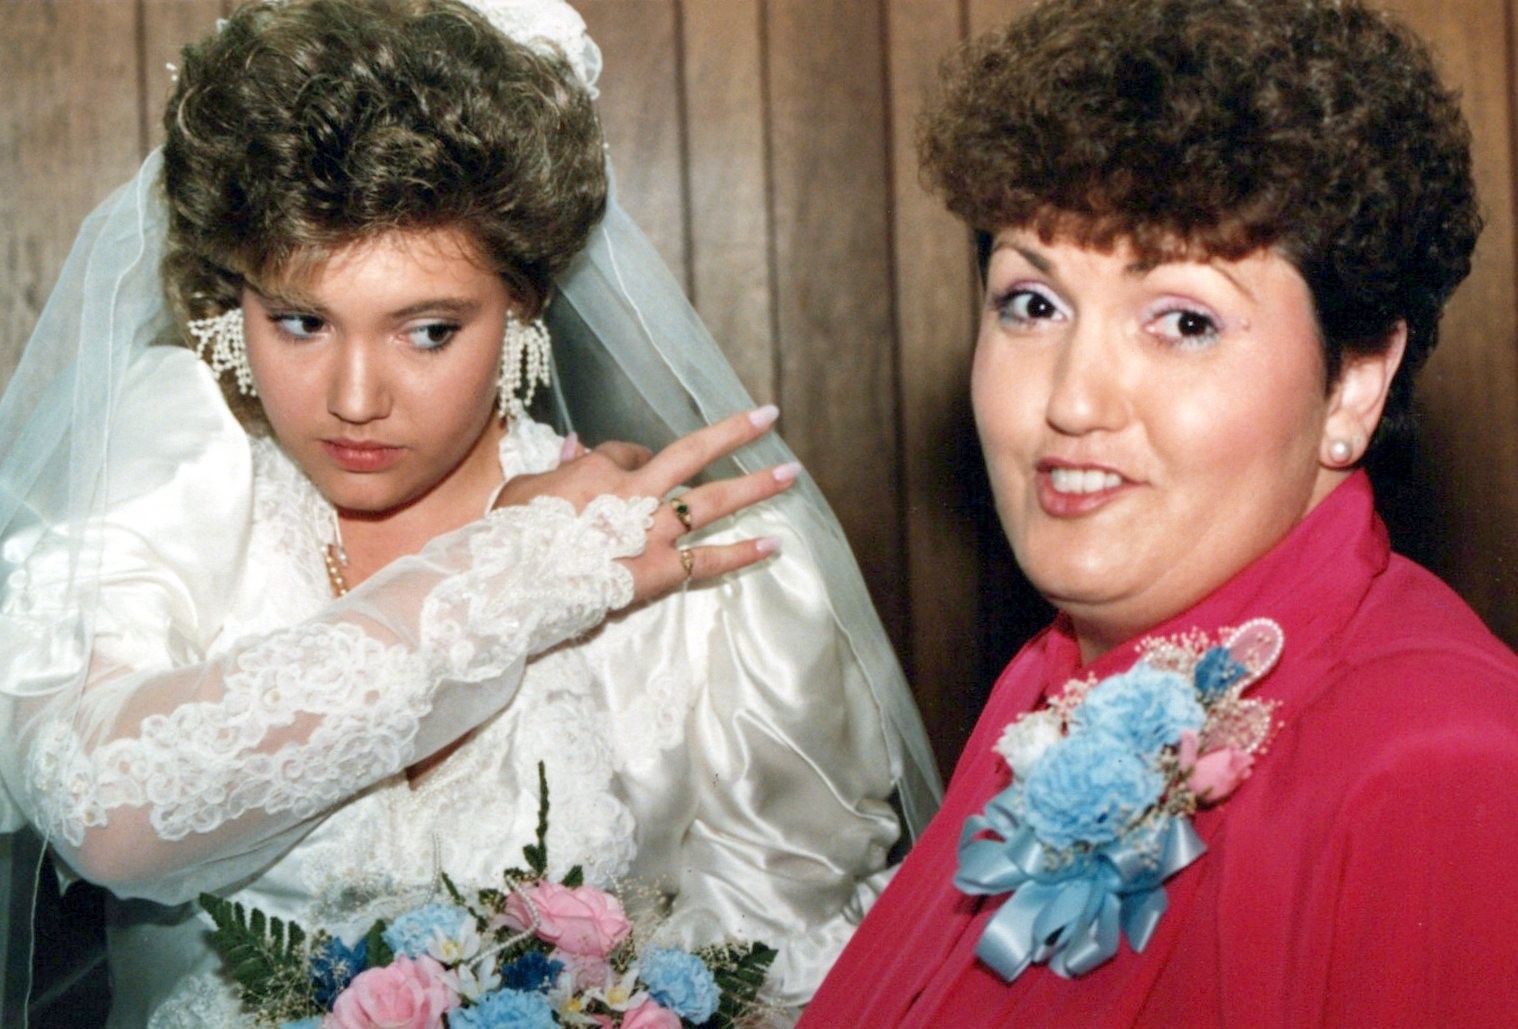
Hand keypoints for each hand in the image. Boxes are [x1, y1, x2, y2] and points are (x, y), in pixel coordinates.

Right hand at [494, 406, 797, 603]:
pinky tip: (774, 546)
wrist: (515, 584)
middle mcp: (636, 491)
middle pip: (693, 452)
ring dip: (756, 486)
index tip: (641, 469)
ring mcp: (653, 530)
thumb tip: (574, 446)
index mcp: (600, 468)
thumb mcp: (525, 488)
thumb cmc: (510, 536)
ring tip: (791, 475)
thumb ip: (556, 468)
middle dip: (734, 433)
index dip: (639, 460)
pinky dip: (743, 553)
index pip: (632, 454)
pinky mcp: (662, 569)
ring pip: (715, 500)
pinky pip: (711, 560)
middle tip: (770, 416)